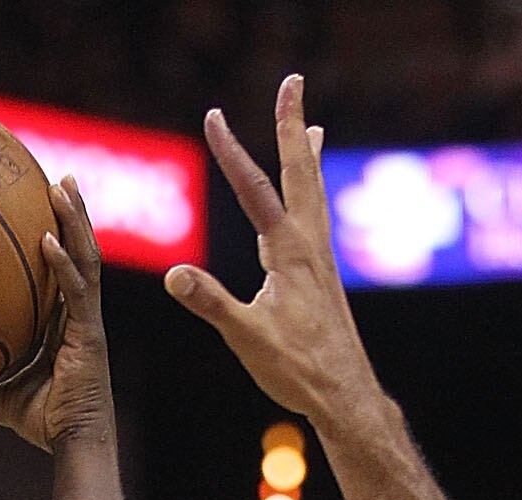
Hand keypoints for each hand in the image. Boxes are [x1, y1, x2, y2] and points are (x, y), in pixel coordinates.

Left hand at [0, 179, 113, 449]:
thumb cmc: (44, 424)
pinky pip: (76, 291)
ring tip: (63, 186)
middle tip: (62, 179)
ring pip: (87, 259)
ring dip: (76, 221)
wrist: (74, 445)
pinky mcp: (90, 335)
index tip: (47, 205)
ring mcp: (88, 322)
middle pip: (82, 252)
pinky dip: (64, 264)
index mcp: (68, 322)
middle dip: (74, 215)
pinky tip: (47, 240)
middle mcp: (81, 315)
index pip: (68, 270)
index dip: (63, 237)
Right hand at [165, 76, 371, 424]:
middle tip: (293, 82)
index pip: (254, 189)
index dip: (231, 151)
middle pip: (299, 170)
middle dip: (290, 124)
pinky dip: (313, 196)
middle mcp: (310, 245)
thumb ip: (212, 303)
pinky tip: (311, 205)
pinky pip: (318, 220)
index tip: (213, 116)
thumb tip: (175, 277)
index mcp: (289, 251)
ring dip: (307, 156)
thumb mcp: (247, 337)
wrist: (346, 395)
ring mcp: (321, 259)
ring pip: (314, 192)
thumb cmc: (299, 370)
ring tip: (312, 129)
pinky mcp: (325, 278)